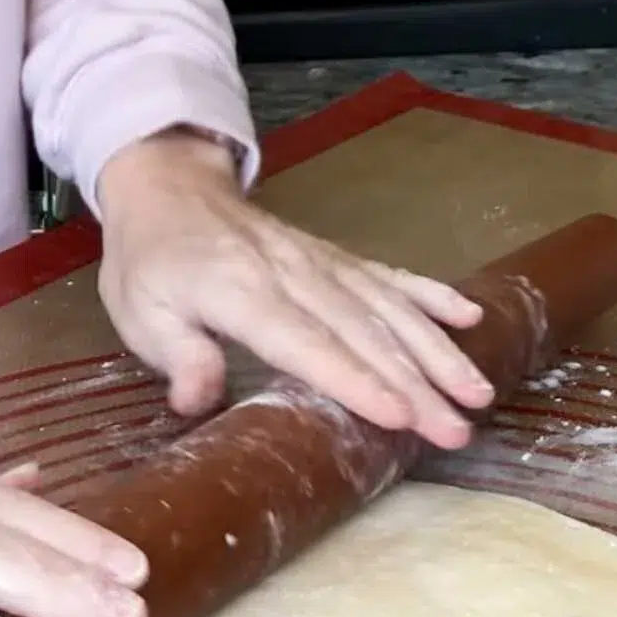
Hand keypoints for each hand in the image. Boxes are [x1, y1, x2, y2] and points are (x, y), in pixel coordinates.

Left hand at [96, 132, 492, 449]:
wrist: (169, 187)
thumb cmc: (151, 261)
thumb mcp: (139, 312)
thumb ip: (177, 355)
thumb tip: (197, 401)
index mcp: (239, 291)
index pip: (306, 342)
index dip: (355, 379)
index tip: (399, 415)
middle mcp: (293, 273)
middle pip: (363, 332)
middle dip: (416, 383)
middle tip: (456, 429)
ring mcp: (322, 262)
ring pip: (389, 308)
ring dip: (437, 351)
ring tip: (477, 392)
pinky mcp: (336, 258)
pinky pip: (391, 276)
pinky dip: (433, 296)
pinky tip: (472, 318)